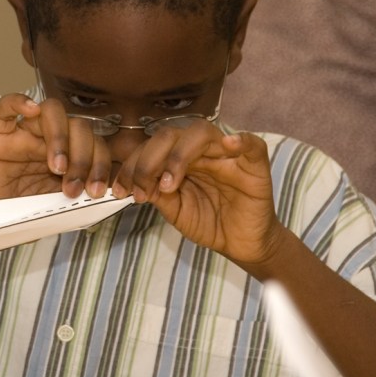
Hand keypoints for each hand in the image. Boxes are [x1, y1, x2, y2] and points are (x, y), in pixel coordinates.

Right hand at [0, 93, 111, 204]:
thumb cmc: (20, 216)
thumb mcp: (58, 208)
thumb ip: (81, 196)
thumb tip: (113, 193)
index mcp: (70, 156)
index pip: (95, 144)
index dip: (102, 164)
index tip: (98, 191)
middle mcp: (49, 139)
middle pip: (78, 127)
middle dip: (83, 158)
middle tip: (74, 187)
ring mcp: (23, 132)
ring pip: (51, 112)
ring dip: (60, 138)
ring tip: (57, 168)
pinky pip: (7, 105)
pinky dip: (20, 102)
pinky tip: (31, 111)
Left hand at [112, 122, 280, 263]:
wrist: (239, 243)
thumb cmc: (208, 222)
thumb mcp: (174, 210)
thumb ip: (157, 193)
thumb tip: (134, 182)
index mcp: (179, 158)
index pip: (152, 147)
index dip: (133, 165)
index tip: (121, 189)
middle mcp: (201, 150)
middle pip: (170, 135)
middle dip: (148, 160)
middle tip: (143, 189)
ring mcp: (227, 155)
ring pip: (201, 133)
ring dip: (179, 155)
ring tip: (170, 184)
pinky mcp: (254, 165)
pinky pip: (251, 144)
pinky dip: (241, 141)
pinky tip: (229, 144)